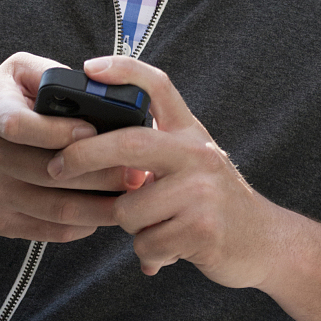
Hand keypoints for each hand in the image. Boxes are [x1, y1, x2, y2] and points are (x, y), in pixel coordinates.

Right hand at [0, 52, 149, 242]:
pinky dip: (82, 225)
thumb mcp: (12, 74)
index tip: (95, 131)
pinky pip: (48, 230)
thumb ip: (49, 72)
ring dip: (100, 205)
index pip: (21, 126)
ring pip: (55, 208)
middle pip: (49, 173)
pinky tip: (107, 213)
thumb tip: (95, 82)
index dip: (60, 131)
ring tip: (134, 195)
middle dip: (100, 173)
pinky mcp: (1, 223)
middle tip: (138, 168)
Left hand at [47, 55, 285, 282]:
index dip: (124, 70)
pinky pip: (147, 244)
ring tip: (156, 228)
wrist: (264, 241)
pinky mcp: (203, 228)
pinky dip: (151, 254)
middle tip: (56, 167)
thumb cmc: (214, 203)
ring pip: (130, 209)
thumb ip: (155, 155)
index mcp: (191, 132)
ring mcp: (202, 189)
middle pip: (129, 143)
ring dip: (131, 227)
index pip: (158, 86)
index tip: (90, 66)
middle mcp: (198, 153)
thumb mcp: (192, 165)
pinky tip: (170, 250)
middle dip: (84, 155)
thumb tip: (96, 154)